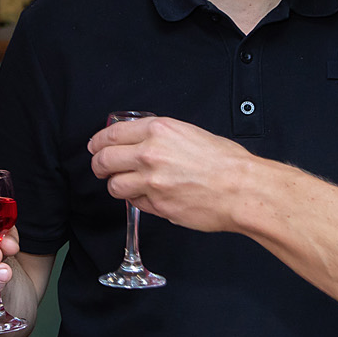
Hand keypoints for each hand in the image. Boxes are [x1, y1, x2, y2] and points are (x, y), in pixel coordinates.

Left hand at [88, 114, 257, 234]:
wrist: (242, 188)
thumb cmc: (225, 161)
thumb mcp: (189, 133)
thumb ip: (160, 137)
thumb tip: (141, 142)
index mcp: (157, 131)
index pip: (111, 134)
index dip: (98, 143)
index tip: (95, 147)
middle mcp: (149, 154)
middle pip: (104, 161)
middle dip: (99, 166)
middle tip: (102, 169)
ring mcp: (151, 181)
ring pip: (114, 186)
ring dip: (117, 186)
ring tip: (127, 185)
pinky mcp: (157, 205)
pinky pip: (135, 203)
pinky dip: (138, 201)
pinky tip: (150, 196)